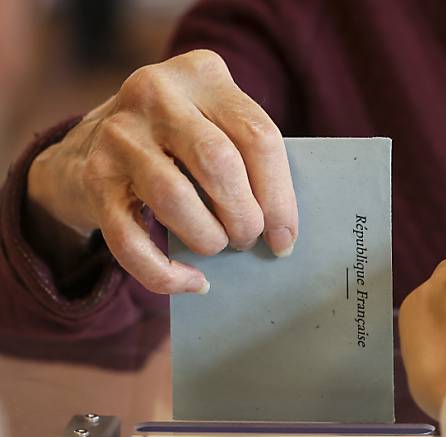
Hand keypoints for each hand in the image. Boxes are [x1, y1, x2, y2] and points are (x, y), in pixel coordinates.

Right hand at [26, 49, 297, 293]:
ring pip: (175, 197)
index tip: (285, 236)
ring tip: (218, 246)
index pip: (258, 137)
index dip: (280, 197)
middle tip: (248, 238)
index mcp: (202, 75)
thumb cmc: (178, 143)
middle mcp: (155, 94)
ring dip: (208, 237)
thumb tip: (283, 232)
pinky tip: (192, 280)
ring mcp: (118, 134)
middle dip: (245, 216)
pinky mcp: (91, 179)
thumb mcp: (215, 123)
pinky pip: (131, 241)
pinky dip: (166, 273)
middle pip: (219, 162)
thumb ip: (249, 157)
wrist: (87, 146)